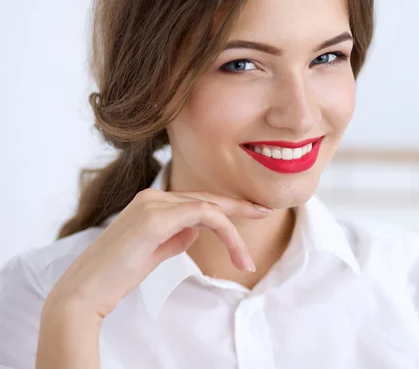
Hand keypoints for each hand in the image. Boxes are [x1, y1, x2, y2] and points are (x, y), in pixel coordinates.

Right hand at [45, 188, 270, 319]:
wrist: (86, 290)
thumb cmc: (117, 275)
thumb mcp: (153, 252)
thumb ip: (174, 237)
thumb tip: (195, 232)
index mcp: (151, 202)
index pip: (197, 200)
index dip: (226, 207)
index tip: (251, 214)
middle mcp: (153, 196)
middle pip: (207, 198)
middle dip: (239, 207)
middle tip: (264, 212)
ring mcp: (153, 204)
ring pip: (208, 207)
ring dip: (233, 234)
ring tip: (246, 261)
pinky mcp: (156, 217)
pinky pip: (203, 216)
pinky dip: (224, 233)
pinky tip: (235, 253)